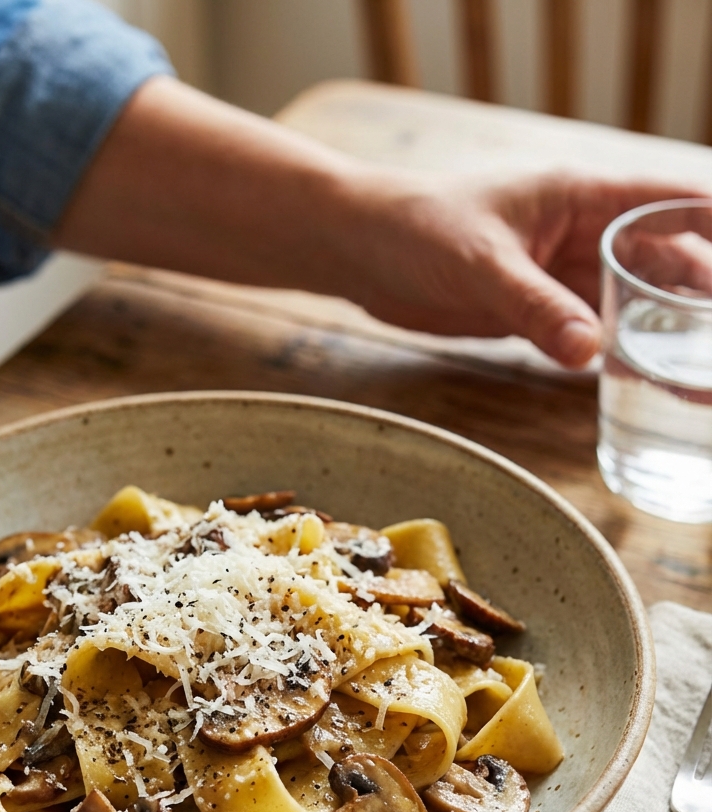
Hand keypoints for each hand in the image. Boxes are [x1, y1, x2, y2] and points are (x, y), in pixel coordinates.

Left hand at [335, 170, 708, 366]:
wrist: (362, 252)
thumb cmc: (416, 229)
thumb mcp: (481, 266)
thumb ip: (534, 307)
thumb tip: (592, 352)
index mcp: (582, 197)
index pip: (672, 203)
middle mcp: (583, 234)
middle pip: (667, 262)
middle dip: (702, 300)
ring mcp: (562, 276)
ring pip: (635, 303)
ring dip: (669, 336)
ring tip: (698, 382)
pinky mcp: (539, 313)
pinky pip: (594, 334)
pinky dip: (621, 357)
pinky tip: (648, 385)